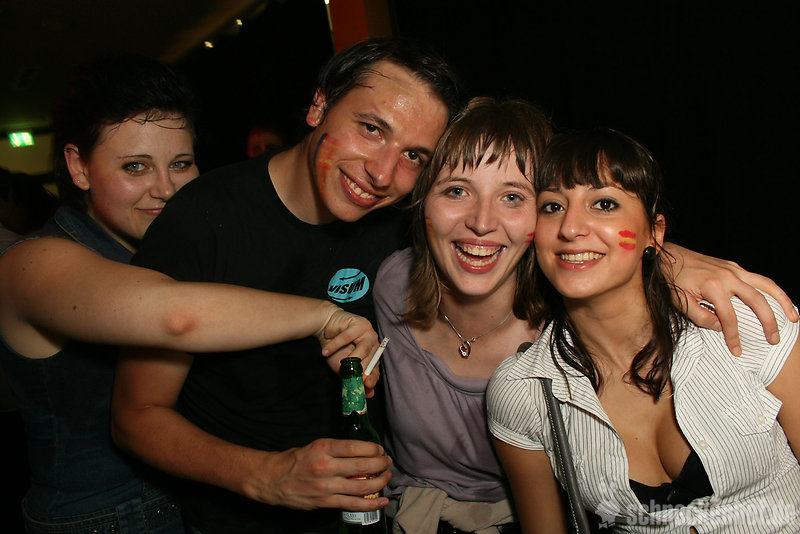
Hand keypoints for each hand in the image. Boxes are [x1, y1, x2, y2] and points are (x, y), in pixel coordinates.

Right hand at [246, 438, 391, 510]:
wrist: (272, 479)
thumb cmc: (295, 460)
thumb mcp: (315, 446)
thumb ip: (337, 449)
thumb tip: (362, 451)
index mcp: (324, 448)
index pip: (356, 447)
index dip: (373, 449)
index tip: (379, 449)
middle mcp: (326, 466)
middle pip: (363, 466)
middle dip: (381, 464)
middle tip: (387, 462)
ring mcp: (327, 486)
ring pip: (362, 486)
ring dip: (380, 482)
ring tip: (386, 477)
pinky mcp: (326, 502)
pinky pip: (353, 504)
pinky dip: (371, 503)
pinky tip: (382, 500)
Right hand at [316, 306, 379, 395]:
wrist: (326, 328)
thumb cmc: (335, 348)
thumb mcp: (343, 368)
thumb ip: (354, 379)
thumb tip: (368, 394)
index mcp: (373, 356)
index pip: (376, 370)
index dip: (371, 378)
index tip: (366, 385)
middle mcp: (374, 344)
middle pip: (370, 360)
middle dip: (359, 369)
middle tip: (349, 375)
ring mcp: (368, 333)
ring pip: (363, 349)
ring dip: (350, 358)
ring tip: (340, 363)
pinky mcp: (359, 323)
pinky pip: (347, 337)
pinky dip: (335, 345)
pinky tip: (326, 351)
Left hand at [665, 243, 797, 355]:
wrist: (668, 257)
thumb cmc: (672, 280)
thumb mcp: (680, 303)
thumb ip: (700, 317)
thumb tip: (721, 327)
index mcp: (712, 286)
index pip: (728, 317)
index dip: (733, 336)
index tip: (737, 351)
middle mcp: (728, 276)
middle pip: (756, 300)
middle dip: (768, 322)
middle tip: (773, 339)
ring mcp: (734, 269)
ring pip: (766, 285)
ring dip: (783, 301)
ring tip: (793, 318)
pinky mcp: (735, 267)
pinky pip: (760, 279)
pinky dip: (773, 290)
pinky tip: (780, 301)